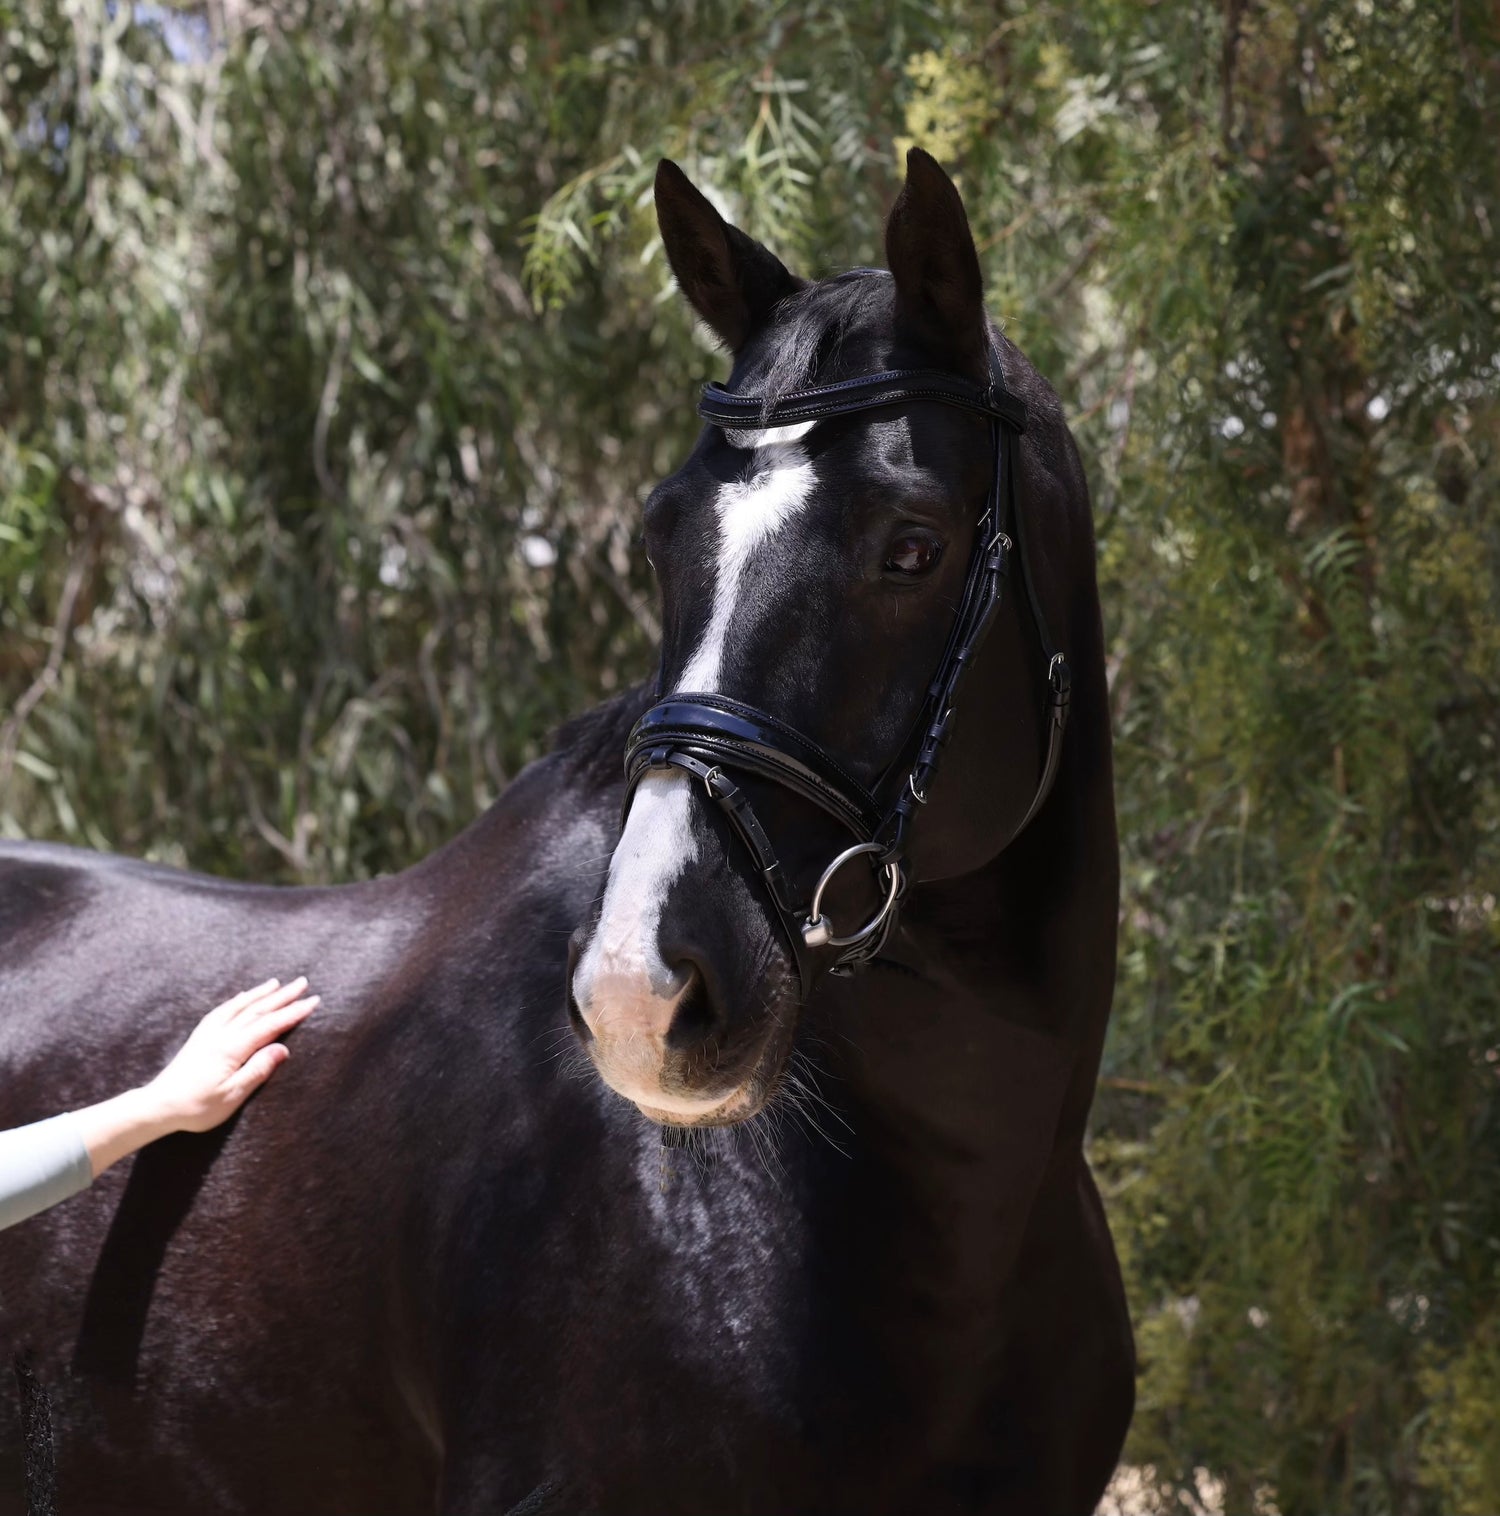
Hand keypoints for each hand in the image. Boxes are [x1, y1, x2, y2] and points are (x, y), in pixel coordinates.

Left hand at [73, 977, 319, 1177]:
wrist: (159, 1106)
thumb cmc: (197, 1107)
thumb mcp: (233, 1095)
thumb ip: (258, 1069)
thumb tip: (282, 1048)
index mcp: (233, 1048)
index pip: (270, 1025)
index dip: (293, 1012)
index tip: (313, 1001)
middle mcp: (222, 1034)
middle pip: (258, 1009)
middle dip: (282, 996)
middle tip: (302, 982)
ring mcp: (209, 1033)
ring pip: (240, 1006)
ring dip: (261, 993)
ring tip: (277, 983)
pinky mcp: (200, 1037)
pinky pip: (223, 1010)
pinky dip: (237, 1001)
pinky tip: (242, 997)